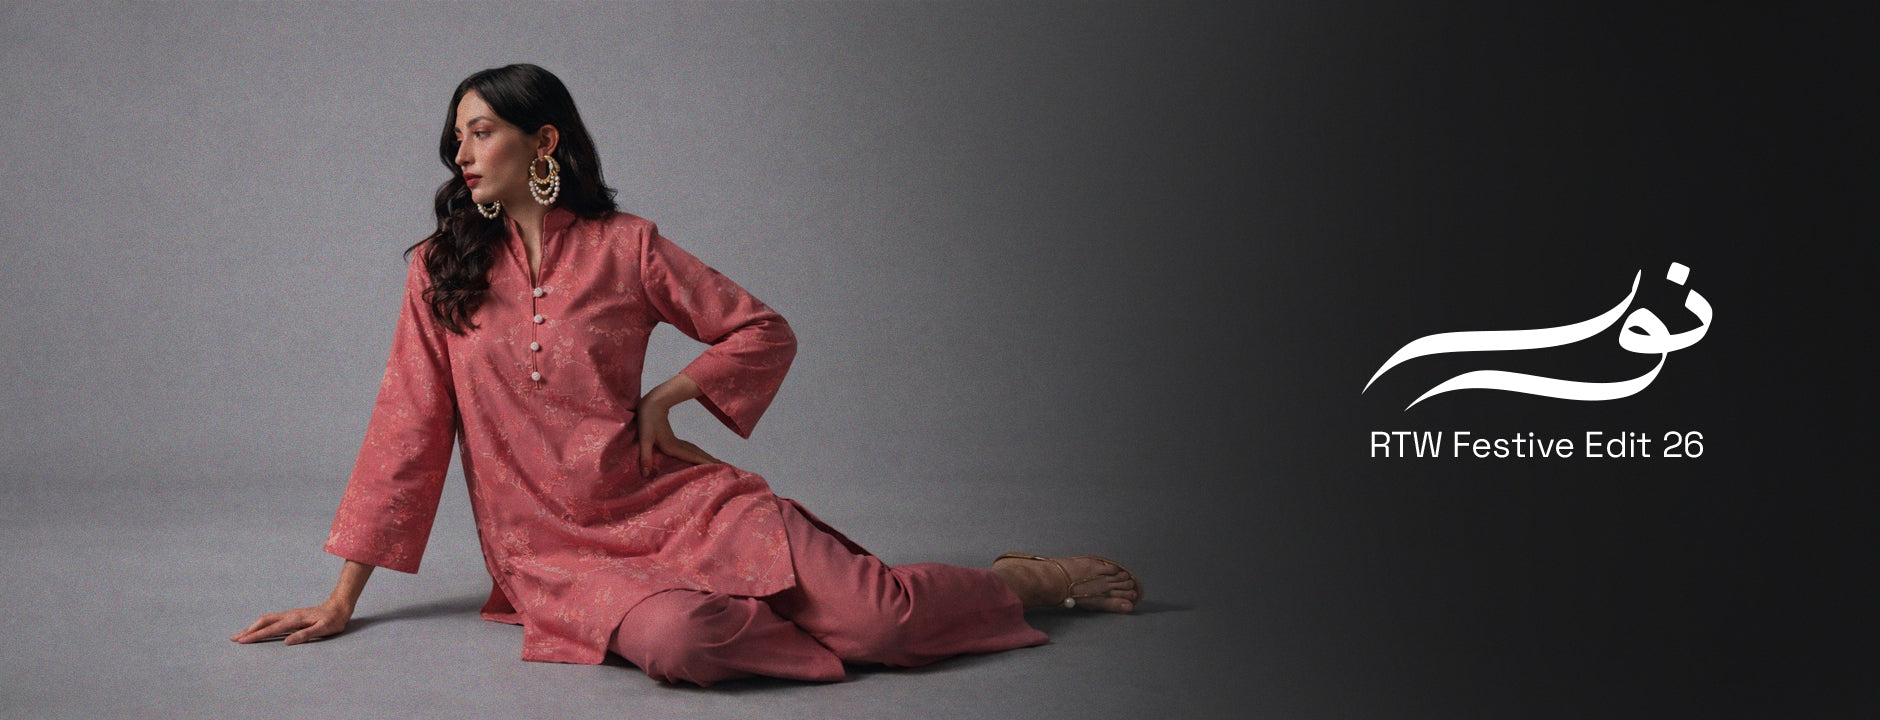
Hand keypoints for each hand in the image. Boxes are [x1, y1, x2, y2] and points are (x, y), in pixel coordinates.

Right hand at [231, 600, 352, 645]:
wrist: (339, 606)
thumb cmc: (333, 620)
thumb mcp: (323, 629)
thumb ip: (305, 635)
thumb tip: (286, 642)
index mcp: (294, 620)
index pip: (271, 629)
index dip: (256, 635)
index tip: (243, 641)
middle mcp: (289, 615)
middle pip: (264, 622)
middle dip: (248, 630)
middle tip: (234, 638)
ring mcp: (290, 615)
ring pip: (267, 619)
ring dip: (253, 626)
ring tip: (241, 634)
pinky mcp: (292, 616)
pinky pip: (272, 620)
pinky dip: (261, 624)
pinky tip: (258, 629)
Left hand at [636, 395, 718, 476]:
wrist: (652, 401)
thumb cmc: (646, 418)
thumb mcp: (644, 438)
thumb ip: (645, 457)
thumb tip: (645, 474)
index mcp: (672, 446)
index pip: (691, 456)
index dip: (704, 462)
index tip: (718, 467)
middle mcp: (676, 444)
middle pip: (697, 453)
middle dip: (709, 460)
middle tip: (724, 466)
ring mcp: (675, 440)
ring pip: (694, 449)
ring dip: (705, 456)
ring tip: (716, 461)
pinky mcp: (672, 437)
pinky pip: (689, 447)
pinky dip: (697, 452)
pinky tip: (697, 453)